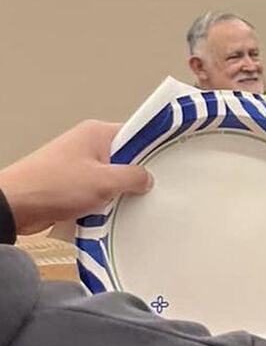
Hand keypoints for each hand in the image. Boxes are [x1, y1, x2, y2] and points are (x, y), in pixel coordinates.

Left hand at [0, 120, 152, 233]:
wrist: (14, 206)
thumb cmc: (52, 187)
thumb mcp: (105, 182)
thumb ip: (133, 178)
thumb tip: (147, 178)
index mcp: (97, 133)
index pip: (137, 133)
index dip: (154, 148)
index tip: (171, 163)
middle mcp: (87, 145)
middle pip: (126, 157)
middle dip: (136, 176)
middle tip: (149, 189)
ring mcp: (79, 164)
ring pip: (113, 177)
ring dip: (119, 193)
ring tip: (126, 204)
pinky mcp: (72, 184)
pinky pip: (99, 191)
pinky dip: (105, 202)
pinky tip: (110, 213)